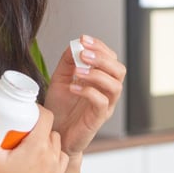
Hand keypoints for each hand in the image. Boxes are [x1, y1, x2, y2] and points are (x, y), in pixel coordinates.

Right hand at [0, 97, 68, 172]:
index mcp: (38, 146)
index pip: (46, 116)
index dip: (36, 110)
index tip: (24, 111)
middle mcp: (52, 157)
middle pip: (50, 130)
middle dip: (38, 126)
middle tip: (20, 129)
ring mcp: (56, 171)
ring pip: (56, 145)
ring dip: (46, 141)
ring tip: (28, 144)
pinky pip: (59, 161)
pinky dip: (52, 156)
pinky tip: (38, 159)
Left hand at [44, 35, 125, 155]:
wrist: (54, 134)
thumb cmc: (60, 109)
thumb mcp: (60, 80)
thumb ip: (68, 62)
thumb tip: (75, 45)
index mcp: (101, 80)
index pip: (111, 58)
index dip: (100, 47)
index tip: (83, 39)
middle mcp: (107, 92)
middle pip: (119, 70)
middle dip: (102, 58)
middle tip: (83, 54)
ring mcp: (105, 106)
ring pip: (115, 85)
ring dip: (96, 74)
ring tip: (78, 72)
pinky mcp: (98, 119)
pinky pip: (102, 102)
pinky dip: (88, 91)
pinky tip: (73, 87)